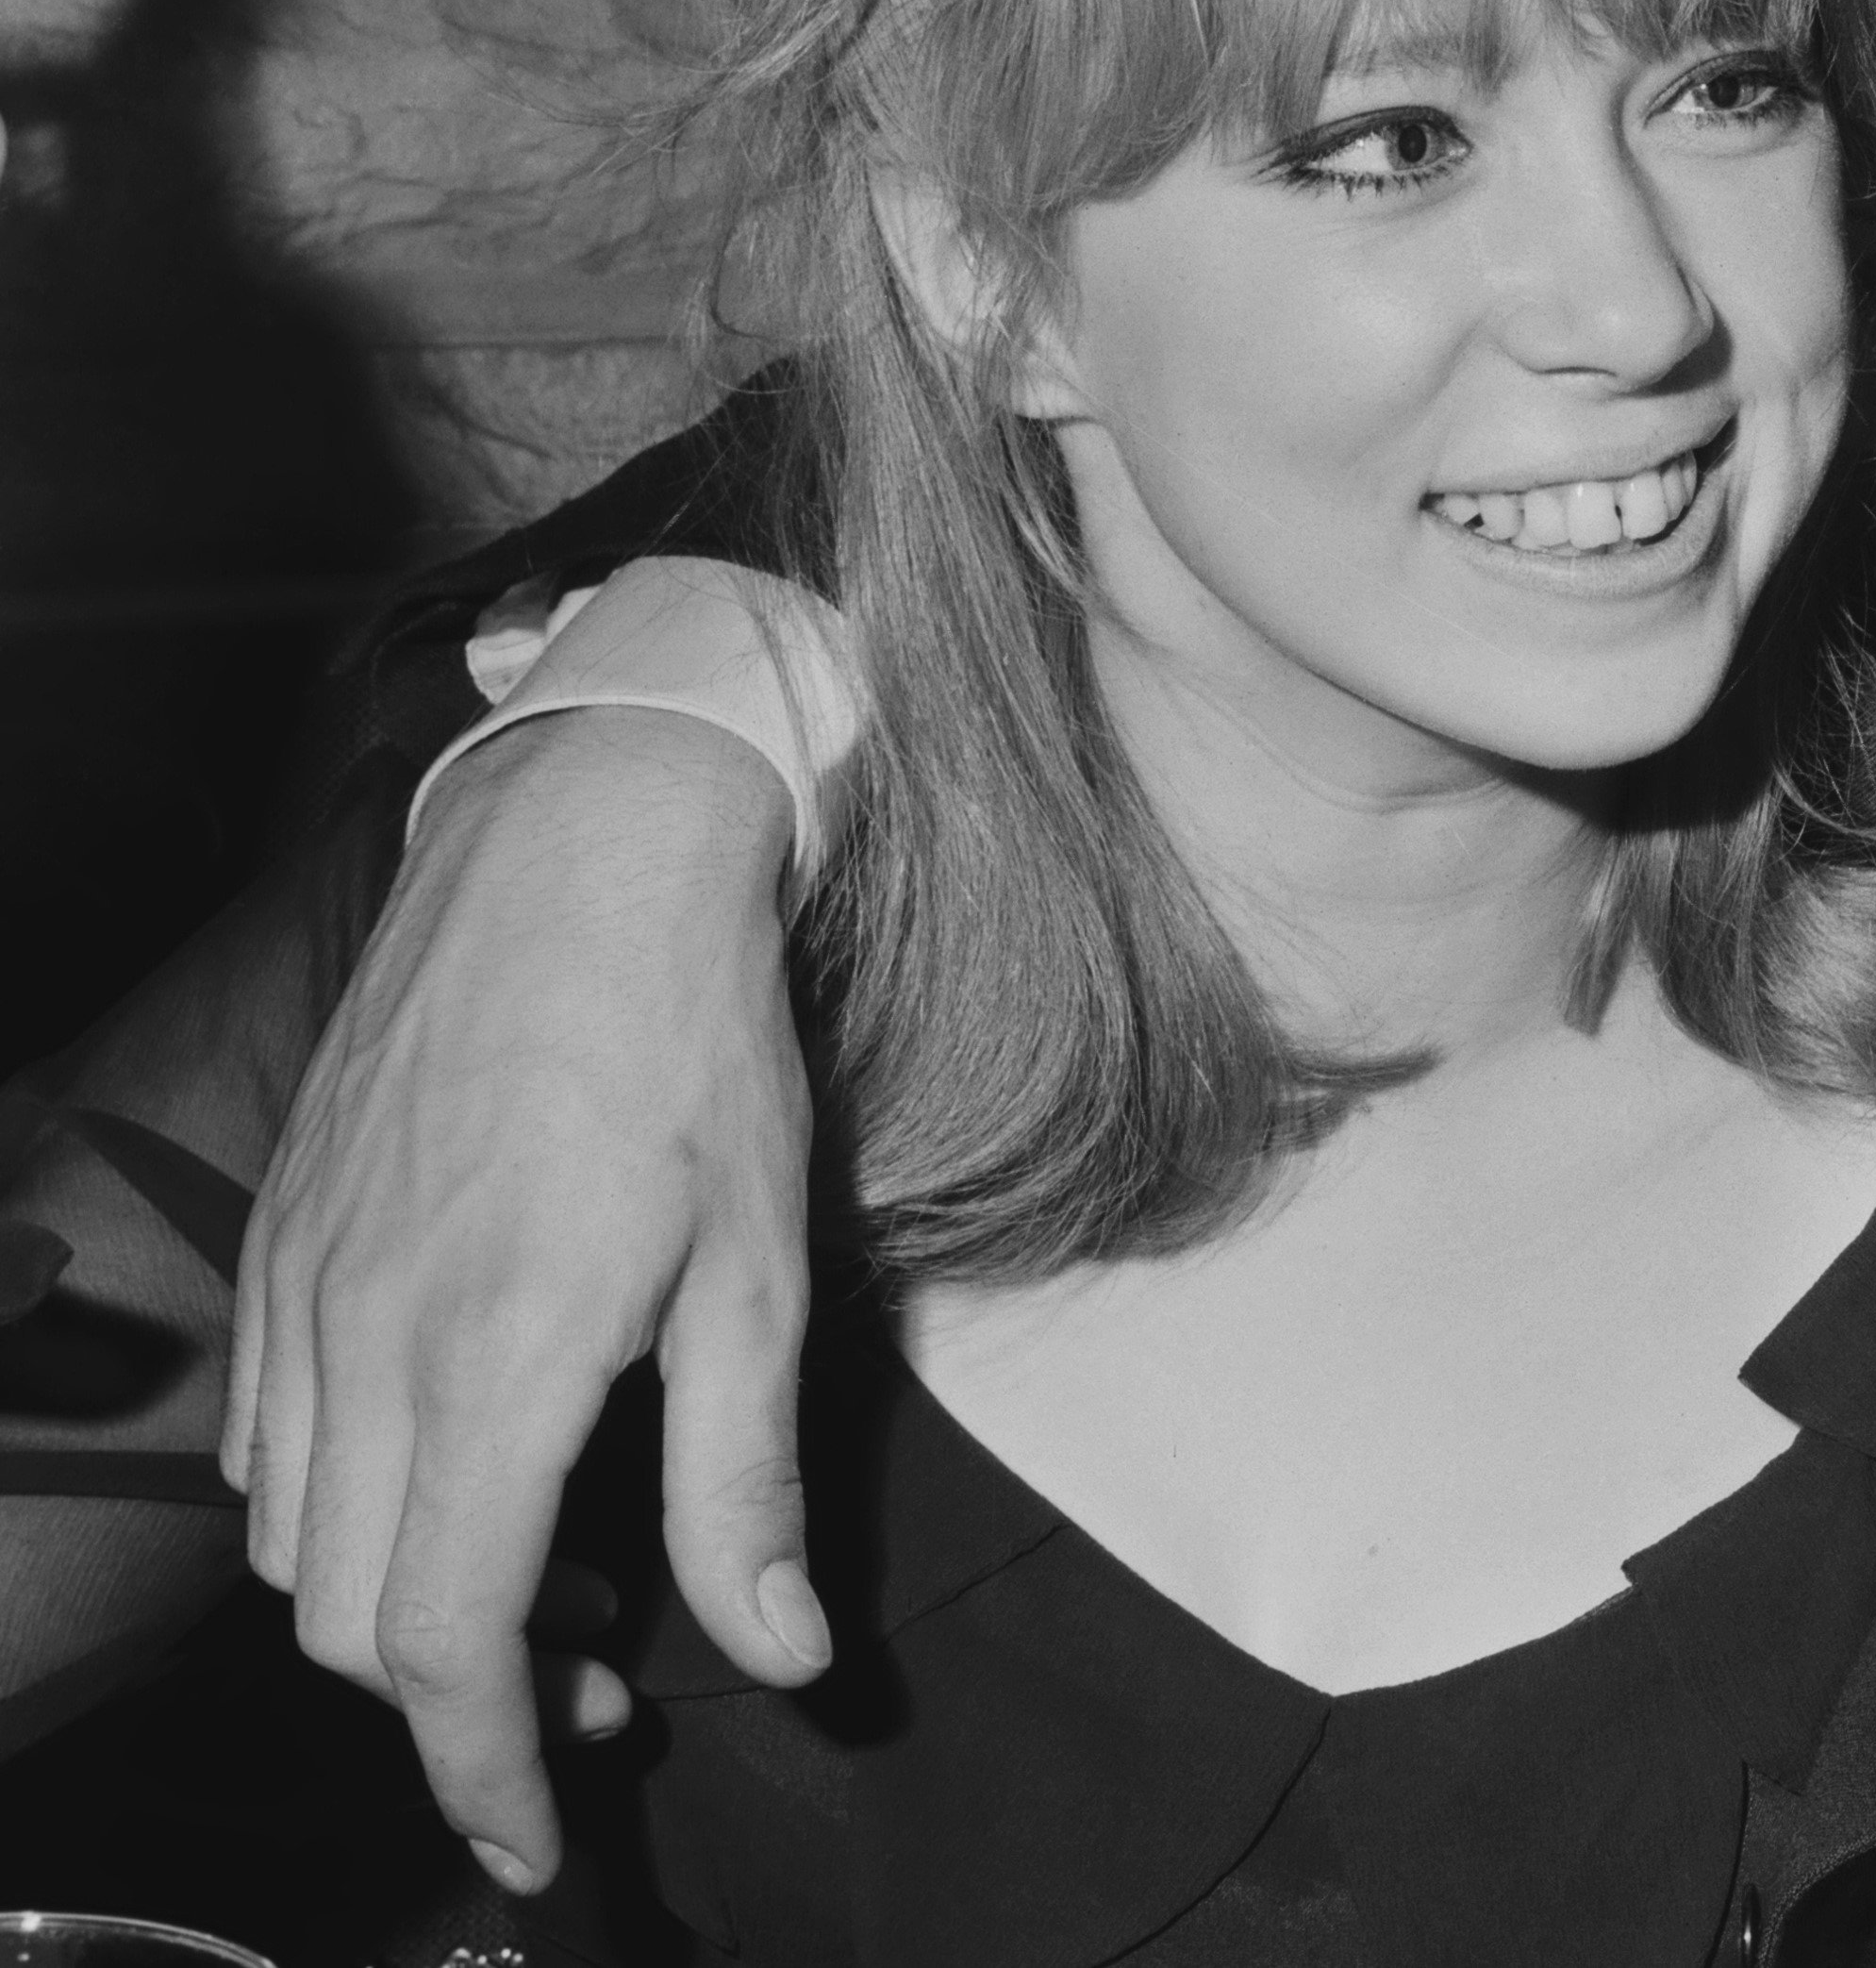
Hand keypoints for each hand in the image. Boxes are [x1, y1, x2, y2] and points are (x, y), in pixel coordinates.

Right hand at [228, 708, 825, 1893]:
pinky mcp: (282, 1239)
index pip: (446, 1647)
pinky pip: (270, 1436)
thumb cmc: (692, 1050)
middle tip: (597, 1688)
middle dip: (464, 1703)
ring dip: (406, 1603)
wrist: (583, 859)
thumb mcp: (762, 1273)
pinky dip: (351, 1504)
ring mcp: (301, 1292)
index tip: (537, 1839)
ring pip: (298, 1540)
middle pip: (355, 1621)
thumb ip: (744, 1483)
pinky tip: (465, 1461)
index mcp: (491, 1370)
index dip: (486, 1772)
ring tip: (557, 1569)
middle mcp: (361, 1347)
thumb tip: (782, 1654)